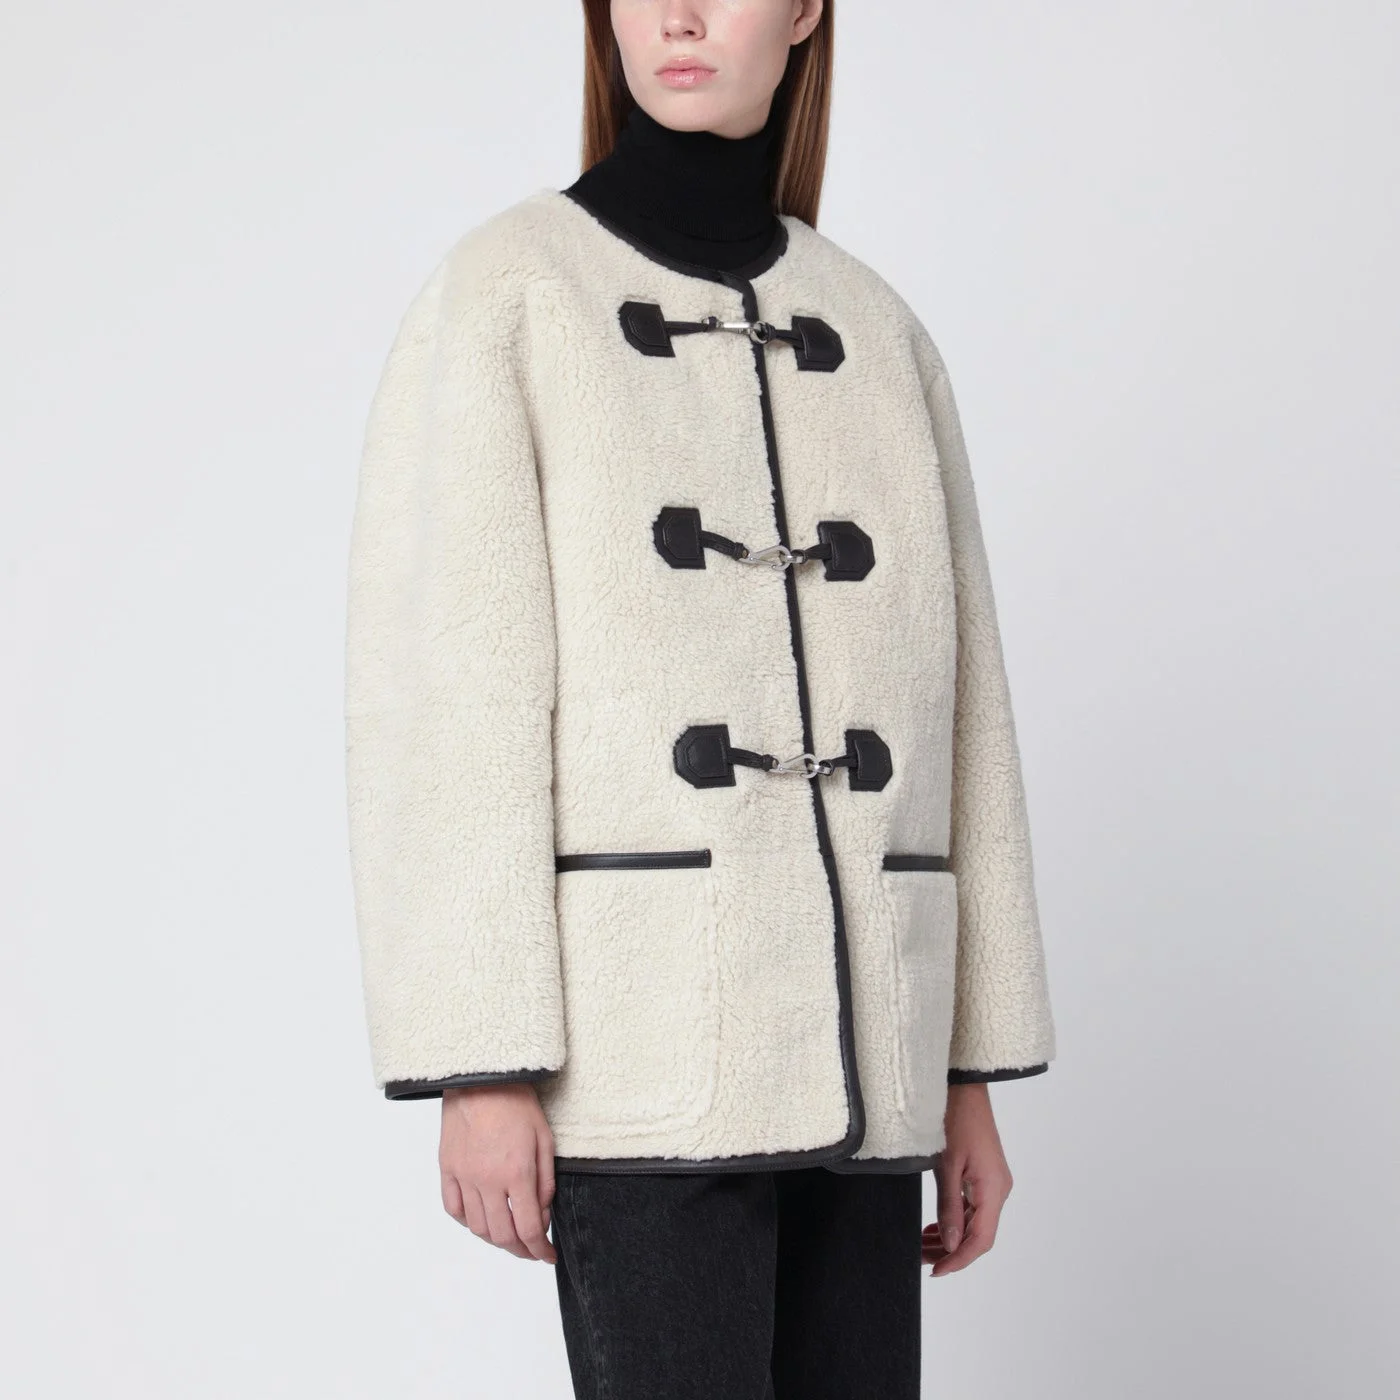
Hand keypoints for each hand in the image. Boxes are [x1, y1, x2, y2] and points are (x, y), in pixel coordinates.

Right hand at [439, 1082, 556, 1263]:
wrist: (483, 1077)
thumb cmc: (518, 1102)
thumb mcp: (545, 1139)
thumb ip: (545, 1182)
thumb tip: (541, 1215)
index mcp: (517, 1173)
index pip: (528, 1229)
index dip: (539, 1250)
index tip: (547, 1256)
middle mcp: (488, 1180)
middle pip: (502, 1235)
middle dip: (520, 1250)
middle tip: (531, 1250)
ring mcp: (464, 1175)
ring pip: (477, 1227)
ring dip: (495, 1239)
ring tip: (508, 1236)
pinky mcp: (447, 1168)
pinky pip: (453, 1208)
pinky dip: (467, 1222)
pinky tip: (480, 1219)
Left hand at [922, 1082, 1013, 1276]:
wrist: (963, 1086)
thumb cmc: (954, 1118)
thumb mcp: (946, 1165)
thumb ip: (949, 1207)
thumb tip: (951, 1245)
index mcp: (993, 1189)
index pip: (981, 1240)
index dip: (959, 1260)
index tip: (937, 1271)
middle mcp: (998, 1189)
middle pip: (979, 1235)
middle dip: (952, 1252)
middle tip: (923, 1261)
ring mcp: (993, 1182)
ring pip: (975, 1223)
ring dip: (952, 1238)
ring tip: (924, 1247)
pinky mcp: (984, 1175)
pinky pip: (973, 1208)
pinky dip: (955, 1221)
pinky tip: (936, 1228)